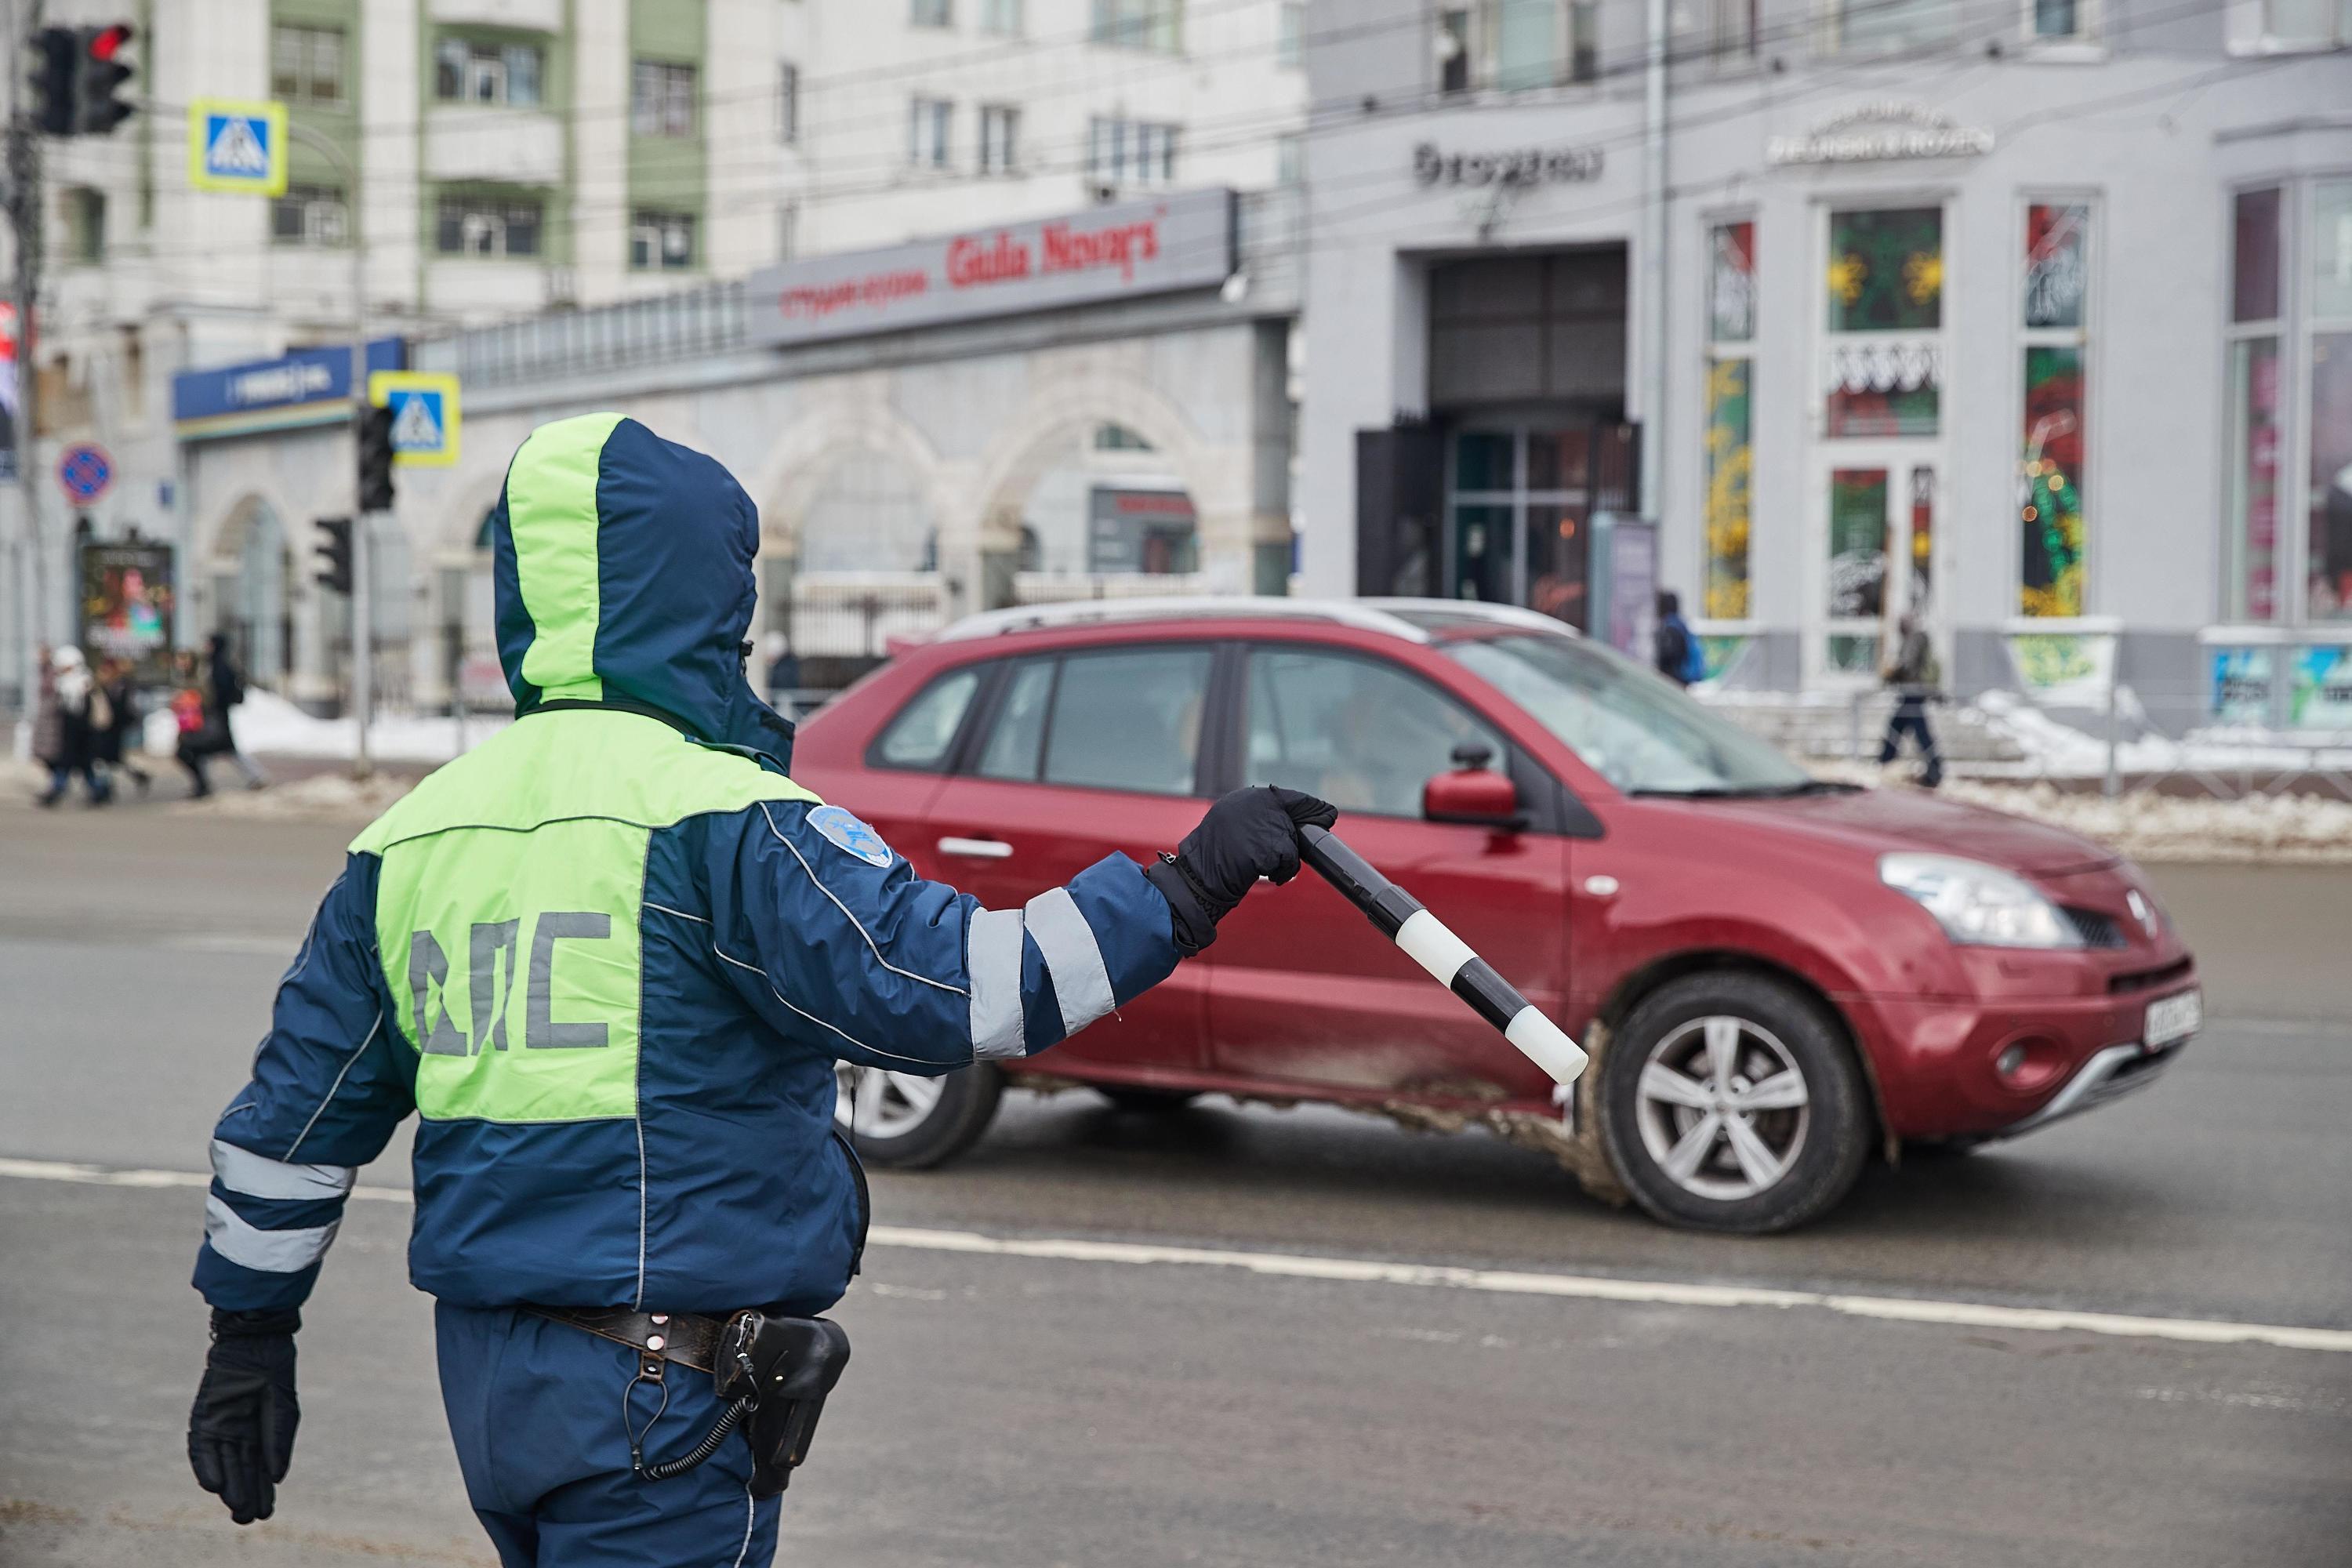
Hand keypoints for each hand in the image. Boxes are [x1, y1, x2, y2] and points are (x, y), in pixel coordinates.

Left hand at [188, 1308, 300, 1524]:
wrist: (255, 1339)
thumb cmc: (274, 1369)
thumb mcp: (284, 1408)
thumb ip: (279, 1441)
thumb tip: (277, 1477)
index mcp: (261, 1433)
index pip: (260, 1469)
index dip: (263, 1491)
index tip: (267, 1513)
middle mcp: (238, 1433)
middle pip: (240, 1471)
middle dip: (244, 1495)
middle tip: (248, 1518)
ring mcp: (220, 1426)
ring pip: (222, 1464)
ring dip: (227, 1486)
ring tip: (236, 1507)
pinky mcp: (203, 1417)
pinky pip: (200, 1447)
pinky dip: (206, 1466)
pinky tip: (214, 1485)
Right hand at [1146, 786, 1337, 954]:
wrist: (1198, 880)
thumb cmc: (1213, 861)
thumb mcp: (1231, 828)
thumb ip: (1256, 820)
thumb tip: (1292, 822)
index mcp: (1244, 799)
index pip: (1287, 797)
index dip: (1310, 806)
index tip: (1327, 813)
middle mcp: (1253, 806)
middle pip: (1295, 818)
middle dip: (1299, 836)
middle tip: (1288, 852)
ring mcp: (1261, 825)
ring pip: (1292, 842)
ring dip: (1286, 860)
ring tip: (1267, 870)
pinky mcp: (1267, 847)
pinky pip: (1289, 860)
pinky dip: (1283, 872)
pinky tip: (1267, 877)